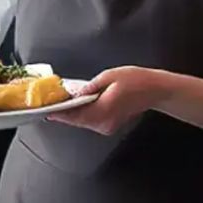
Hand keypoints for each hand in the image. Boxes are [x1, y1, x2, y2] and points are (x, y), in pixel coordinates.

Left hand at [46, 66, 165, 134]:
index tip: (47, 111)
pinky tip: (78, 106)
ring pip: (83, 122)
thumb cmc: (136, 80)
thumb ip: (90, 86)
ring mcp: (108, 126)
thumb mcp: (110, 76)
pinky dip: (83, 115)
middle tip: (51, 105)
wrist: (155, 90)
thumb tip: (75, 92)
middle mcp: (104, 122)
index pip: (75, 115)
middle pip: (77, 121)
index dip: (59, 113)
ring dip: (73, 114)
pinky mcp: (110, 126)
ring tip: (62, 104)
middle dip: (64, 113)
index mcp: (103, 109)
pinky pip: (91, 122)